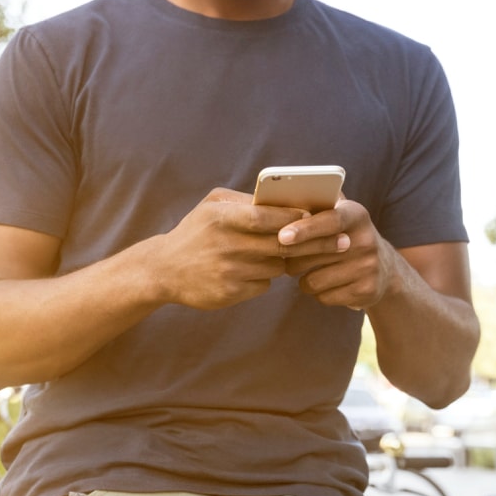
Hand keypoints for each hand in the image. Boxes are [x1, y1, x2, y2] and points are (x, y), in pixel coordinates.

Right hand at [150, 187, 306, 310]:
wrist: (163, 269)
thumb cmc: (195, 232)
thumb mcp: (212, 206)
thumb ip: (245, 201)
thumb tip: (286, 202)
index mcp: (220, 218)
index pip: (264, 217)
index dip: (292, 217)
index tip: (313, 217)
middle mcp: (224, 245)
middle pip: (279, 245)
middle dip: (310, 243)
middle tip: (332, 241)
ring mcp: (227, 271)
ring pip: (276, 267)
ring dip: (280, 261)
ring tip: (271, 254)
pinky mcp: (229, 293)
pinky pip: (264, 285)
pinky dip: (264, 278)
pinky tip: (250, 271)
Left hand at [276, 198, 399, 309]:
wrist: (384, 269)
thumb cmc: (346, 236)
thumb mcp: (340, 214)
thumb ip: (316, 204)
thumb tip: (279, 195)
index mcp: (357, 215)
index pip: (330, 221)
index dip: (304, 229)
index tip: (282, 236)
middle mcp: (366, 240)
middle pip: (313, 255)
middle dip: (292, 257)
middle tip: (284, 255)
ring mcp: (368, 267)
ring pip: (313, 280)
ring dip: (303, 278)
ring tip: (311, 270)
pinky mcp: (367, 291)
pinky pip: (323, 297)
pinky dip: (318, 293)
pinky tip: (327, 284)